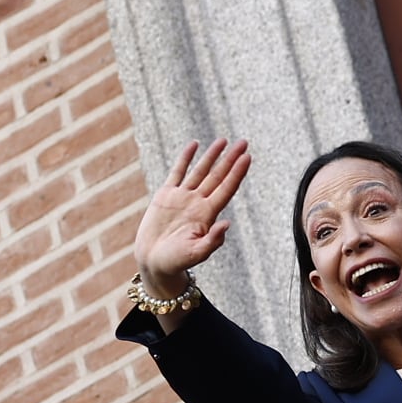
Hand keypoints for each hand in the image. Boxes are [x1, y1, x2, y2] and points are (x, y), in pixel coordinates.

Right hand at [134, 139, 250, 314]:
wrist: (154, 262)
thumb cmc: (176, 261)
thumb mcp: (196, 253)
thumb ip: (212, 241)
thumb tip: (227, 224)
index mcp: (207, 214)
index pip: (226, 188)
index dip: (237, 173)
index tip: (247, 157)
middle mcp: (198, 202)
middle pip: (218, 176)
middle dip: (230, 159)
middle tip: (243, 142)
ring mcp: (182, 197)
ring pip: (200, 171)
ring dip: (212, 155)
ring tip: (223, 140)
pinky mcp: (165, 196)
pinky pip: (177, 172)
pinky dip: (185, 158)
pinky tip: (194, 145)